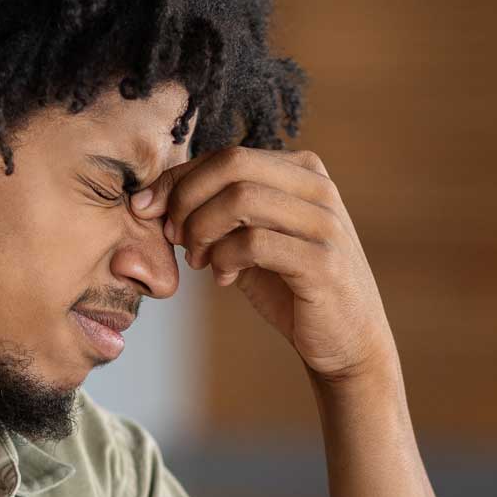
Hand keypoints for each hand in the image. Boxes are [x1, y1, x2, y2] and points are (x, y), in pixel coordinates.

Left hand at [131, 146, 396, 382]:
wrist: (348, 341)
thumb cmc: (292, 287)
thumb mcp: (252, 240)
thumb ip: (217, 212)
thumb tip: (153, 198)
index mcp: (302, 171)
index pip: (227, 155)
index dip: (178, 178)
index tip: (148, 209)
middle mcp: (318, 188)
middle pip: (231, 165)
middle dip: (186, 199)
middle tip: (174, 237)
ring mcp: (324, 223)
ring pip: (240, 199)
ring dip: (202, 230)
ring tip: (199, 260)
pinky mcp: (322, 263)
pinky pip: (254, 243)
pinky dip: (225, 259)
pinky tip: (224, 279)